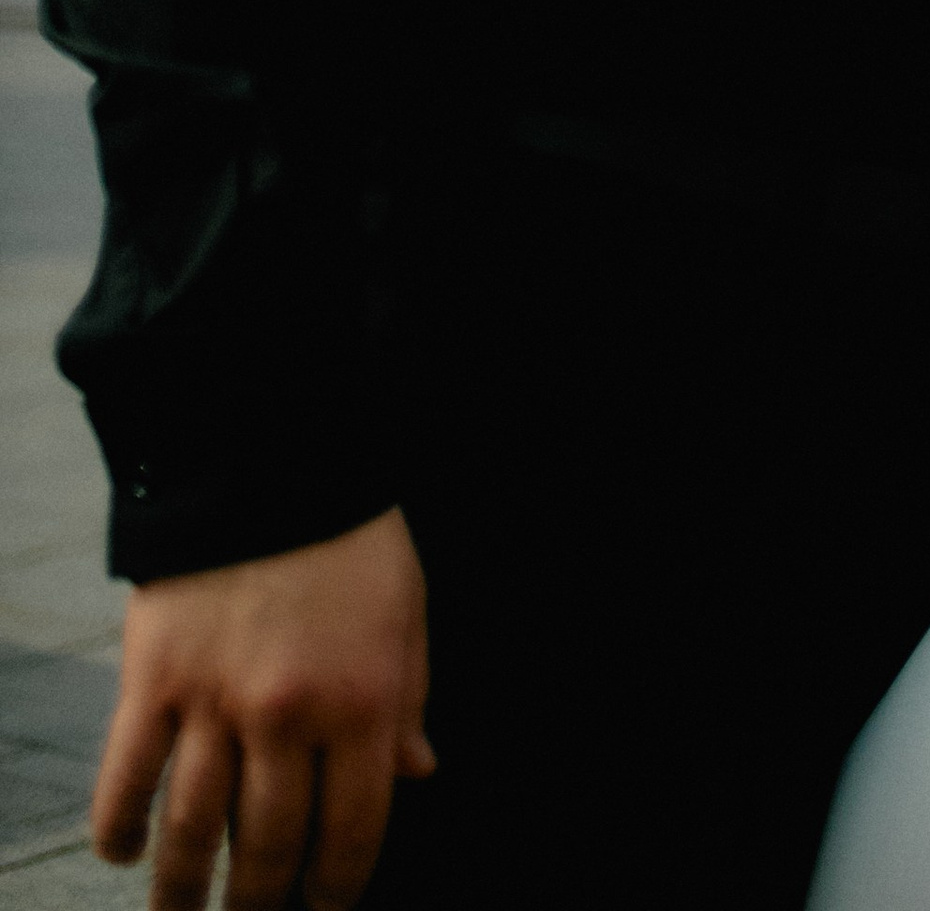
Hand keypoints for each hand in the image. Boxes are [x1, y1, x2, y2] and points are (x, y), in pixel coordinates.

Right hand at [92, 507, 432, 910]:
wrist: (270, 455)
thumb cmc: (349, 536)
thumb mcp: (405, 610)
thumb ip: (408, 698)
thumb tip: (419, 773)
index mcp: (362, 702)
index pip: (350, 832)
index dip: (336, 887)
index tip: (323, 910)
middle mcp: (289, 715)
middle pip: (267, 845)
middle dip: (259, 901)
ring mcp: (215, 701)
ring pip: (192, 831)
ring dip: (184, 889)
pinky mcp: (153, 679)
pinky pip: (127, 777)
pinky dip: (119, 827)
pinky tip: (123, 852)